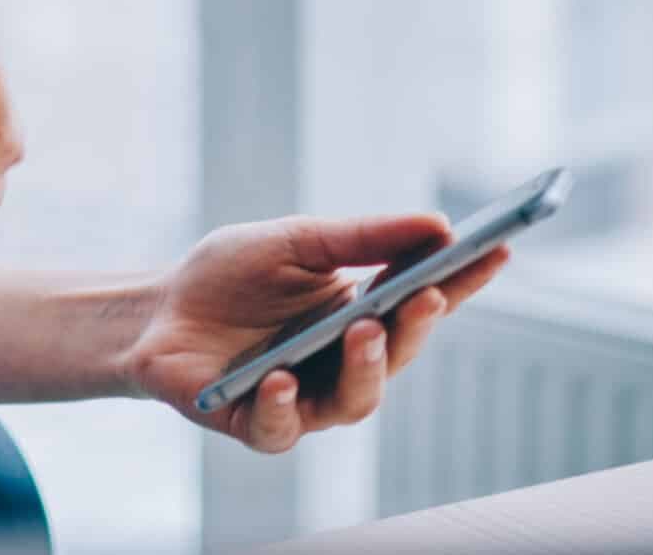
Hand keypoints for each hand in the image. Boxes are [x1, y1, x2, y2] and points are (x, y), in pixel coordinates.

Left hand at [119, 212, 510, 452]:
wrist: (154, 311)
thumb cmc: (227, 275)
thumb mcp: (292, 241)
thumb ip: (358, 238)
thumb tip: (435, 224)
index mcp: (360, 312)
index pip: (423, 298)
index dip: (464, 280)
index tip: (499, 249)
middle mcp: (343, 361)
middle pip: (397, 354)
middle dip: (415, 327)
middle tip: (426, 297)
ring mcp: (306, 397)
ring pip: (354, 401)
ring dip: (364, 369)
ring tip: (361, 331)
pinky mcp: (260, 424)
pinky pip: (284, 427)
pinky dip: (286, 403)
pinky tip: (282, 378)